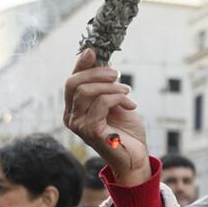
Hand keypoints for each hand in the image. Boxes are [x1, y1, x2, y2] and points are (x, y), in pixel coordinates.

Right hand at [64, 51, 147, 184]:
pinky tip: (130, 104)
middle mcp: (71, 118)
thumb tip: (99, 58)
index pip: (71, 81)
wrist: (136, 155)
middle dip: (96, 73)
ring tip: (127, 91)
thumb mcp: (114, 100)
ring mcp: (79, 126)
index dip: (80, 65)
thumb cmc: (125, 130)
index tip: (93, 51)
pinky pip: (101, 103)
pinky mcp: (91, 131)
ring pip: (87, 91)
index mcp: (74, 109)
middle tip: (117, 73)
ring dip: (111, 86)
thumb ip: (104, 83)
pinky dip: (118, 98)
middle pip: (73, 83)